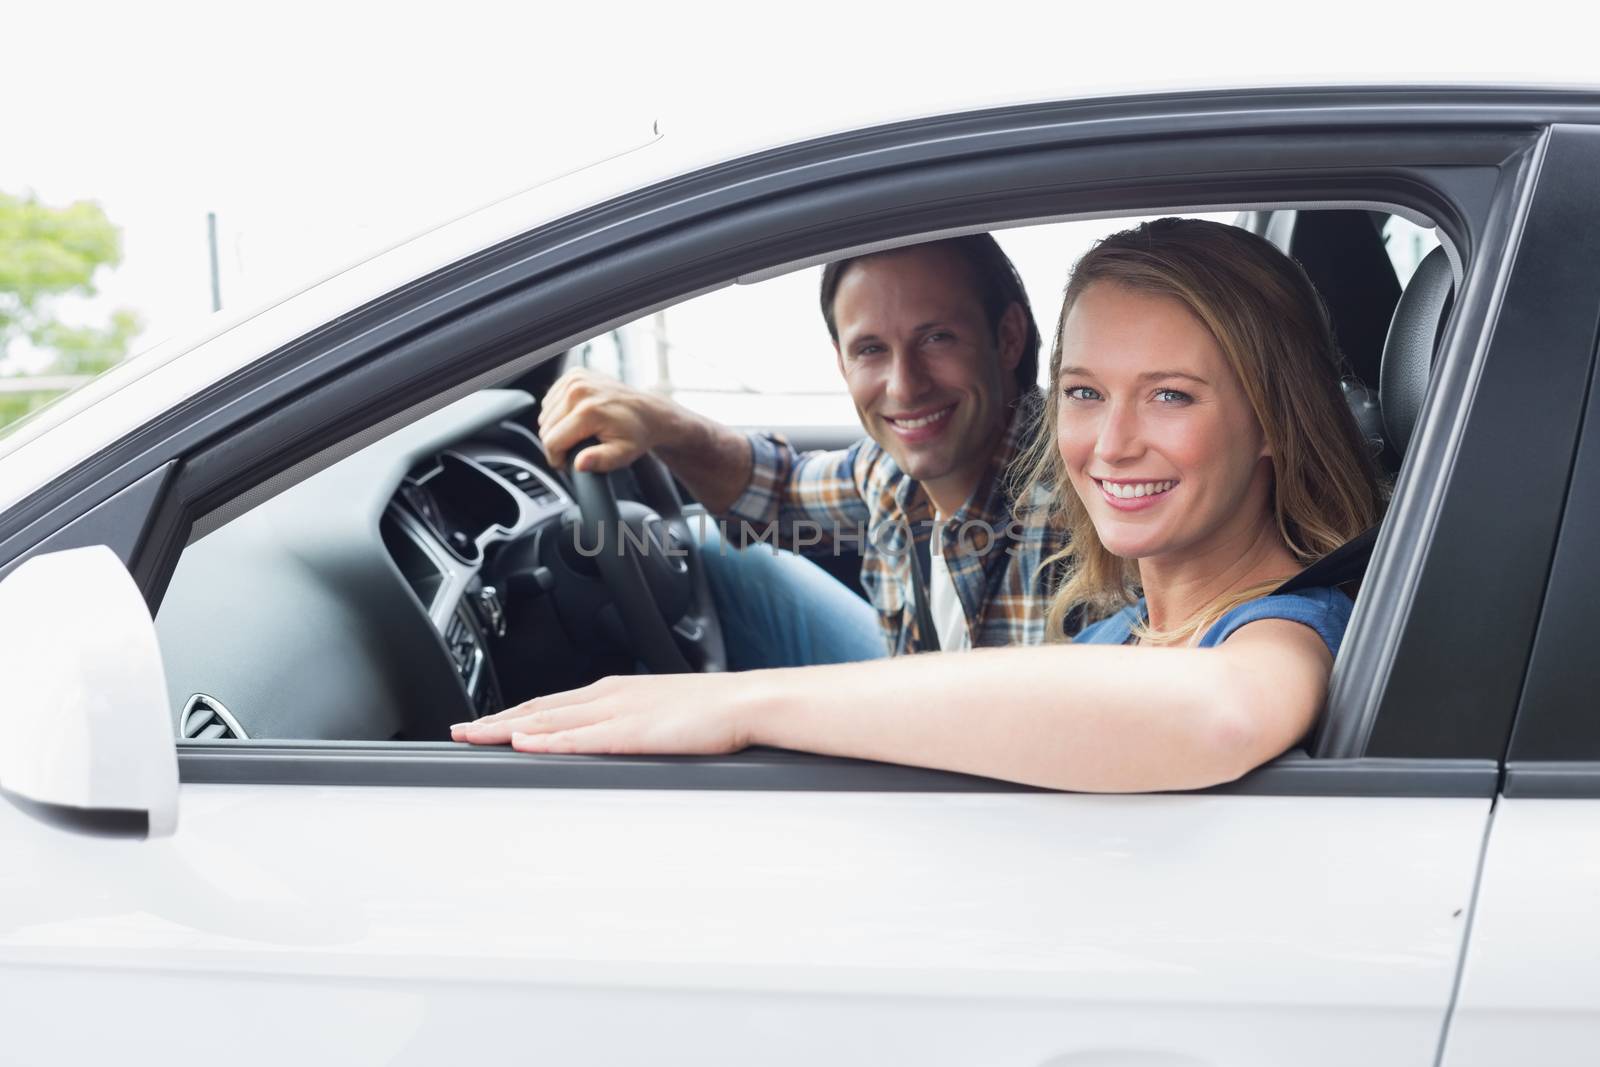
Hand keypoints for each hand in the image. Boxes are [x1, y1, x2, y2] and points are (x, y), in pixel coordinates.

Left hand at [450, 673, 757, 754]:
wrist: (747, 702)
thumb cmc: (714, 712)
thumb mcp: (661, 714)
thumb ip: (632, 725)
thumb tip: (613, 742)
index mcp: (615, 691)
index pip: (552, 703)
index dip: (514, 714)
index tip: (485, 723)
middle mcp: (609, 695)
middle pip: (539, 709)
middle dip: (496, 721)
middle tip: (460, 732)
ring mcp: (618, 711)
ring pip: (549, 719)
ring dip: (507, 728)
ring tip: (475, 737)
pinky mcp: (632, 731)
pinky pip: (580, 737)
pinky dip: (547, 739)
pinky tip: (523, 744)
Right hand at [537, 368, 672, 471]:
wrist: (648, 411)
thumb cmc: (636, 434)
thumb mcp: (622, 454)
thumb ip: (600, 461)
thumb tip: (579, 463)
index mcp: (588, 410)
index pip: (551, 441)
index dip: (557, 458)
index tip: (568, 463)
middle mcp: (579, 390)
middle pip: (545, 428)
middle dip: (557, 443)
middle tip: (576, 448)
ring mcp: (576, 379)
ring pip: (545, 415)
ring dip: (556, 428)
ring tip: (578, 433)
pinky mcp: (574, 374)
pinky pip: (551, 401)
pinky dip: (558, 412)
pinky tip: (576, 418)